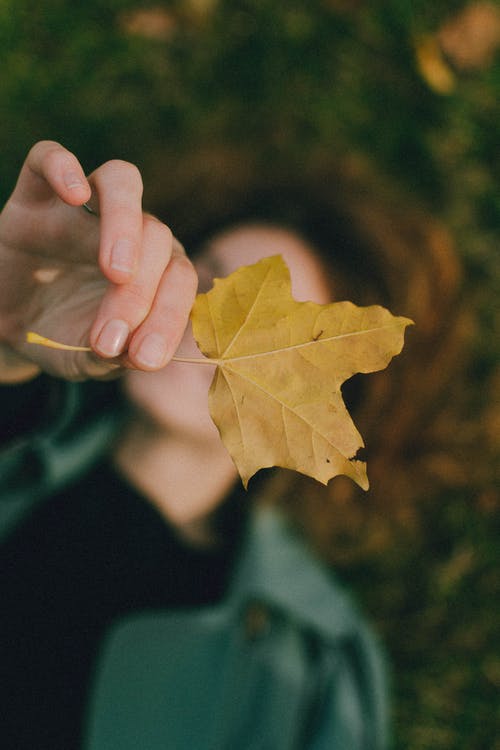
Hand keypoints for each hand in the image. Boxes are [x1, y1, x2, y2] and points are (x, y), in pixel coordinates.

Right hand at [0, 141, 196, 380]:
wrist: (8, 325)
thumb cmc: (61, 337)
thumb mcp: (88, 357)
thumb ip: (116, 356)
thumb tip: (140, 355)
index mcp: (154, 270)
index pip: (179, 278)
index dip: (169, 317)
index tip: (144, 359)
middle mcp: (130, 232)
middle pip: (158, 235)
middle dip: (142, 293)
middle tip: (113, 336)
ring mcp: (85, 208)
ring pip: (122, 181)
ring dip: (126, 224)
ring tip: (117, 272)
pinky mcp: (36, 193)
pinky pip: (50, 157)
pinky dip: (63, 167)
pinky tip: (74, 195)